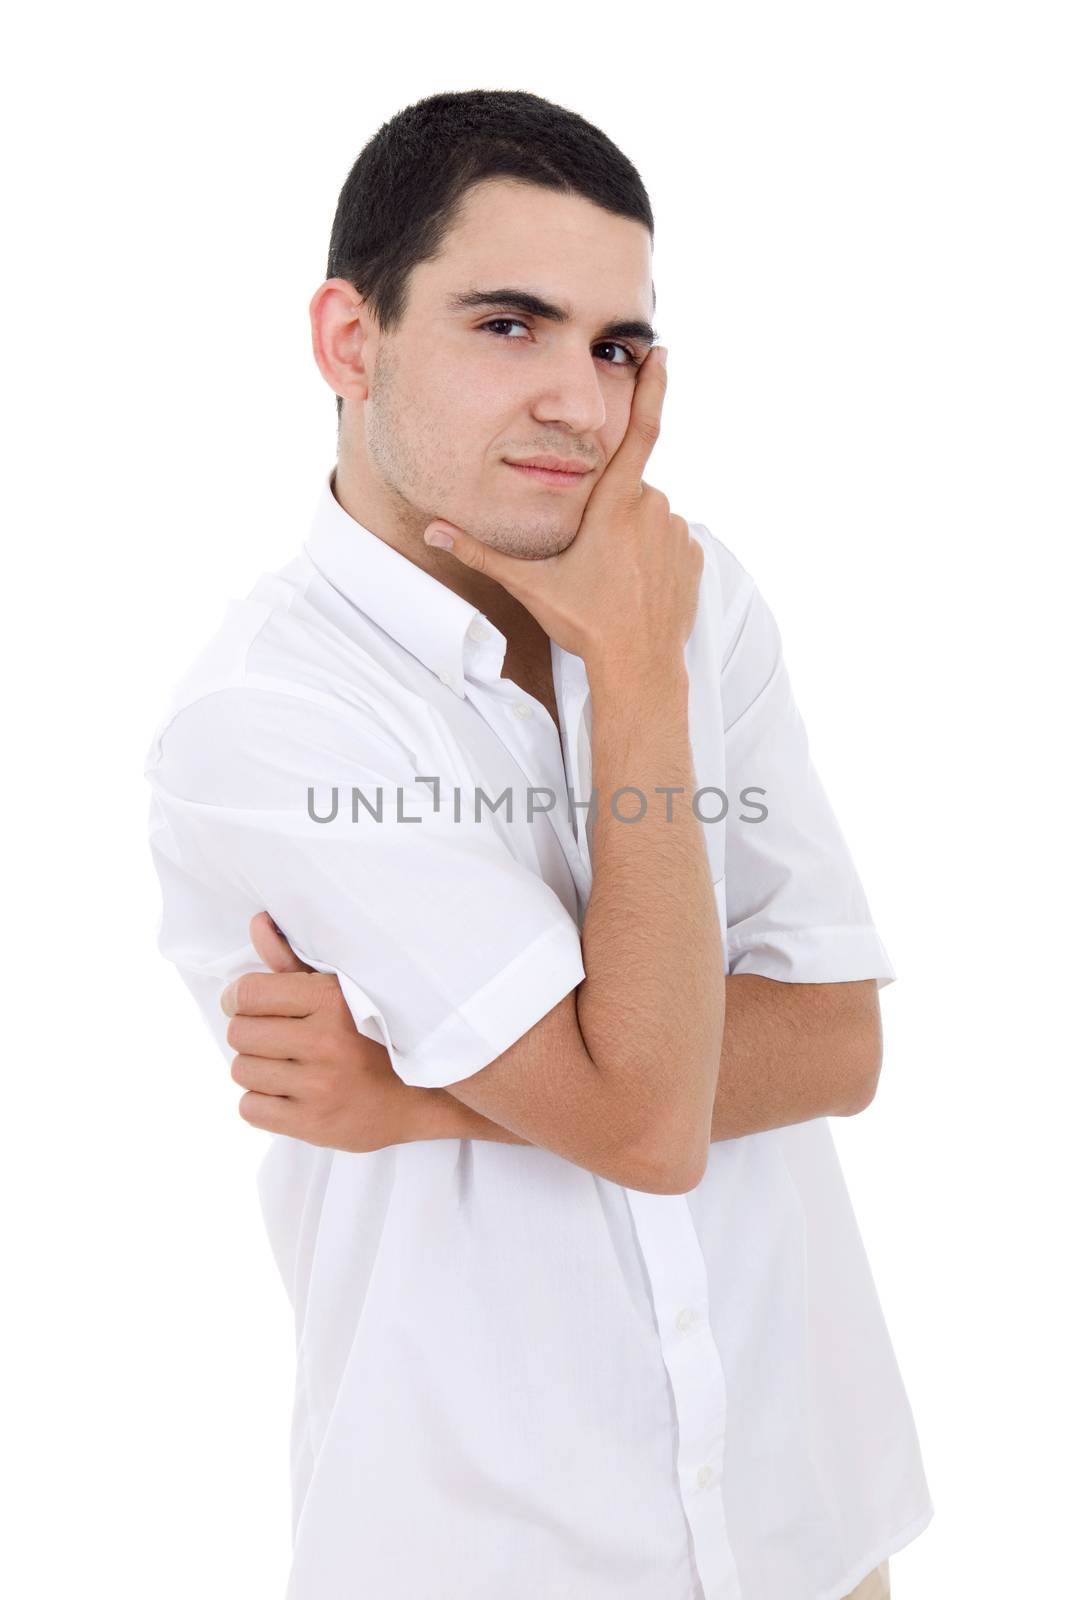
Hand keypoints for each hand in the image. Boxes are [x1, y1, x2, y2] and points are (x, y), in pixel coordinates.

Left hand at [220, 912, 417, 1153]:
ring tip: (284, 1065)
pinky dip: (261, 1102)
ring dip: (256, 1068)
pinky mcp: (312, 1125)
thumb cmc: (373, 1034)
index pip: (247, 993)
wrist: (421, 1098)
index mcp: (331, 1000)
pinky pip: (249, 1109)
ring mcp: (319, 1087)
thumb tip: (257, 922)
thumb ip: (291, 958)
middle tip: (273, 1037)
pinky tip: (288, 1093)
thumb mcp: (339, 989)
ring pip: (241, 1071)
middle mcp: (325, 1043)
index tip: (245, 1004)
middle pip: (238, 1033)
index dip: (237, 998)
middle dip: (249, 1034)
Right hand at [422, 346, 703, 674]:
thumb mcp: (528, 584)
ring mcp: (677, 534)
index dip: (653, 387)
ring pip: (646, 516)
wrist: (639, 667)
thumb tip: (432, 528)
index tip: (659, 352)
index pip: (640, 429)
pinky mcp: (692, 558)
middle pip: (625, 489)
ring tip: (608, 578)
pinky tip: (631, 586)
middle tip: (588, 556)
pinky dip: (649, 556)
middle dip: (606, 509)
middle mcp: (653, 508)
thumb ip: (478, 552)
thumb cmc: (585, 622)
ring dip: (627, 534)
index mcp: (615, 503)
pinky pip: (666, 542)